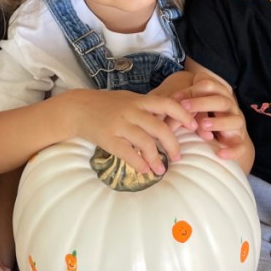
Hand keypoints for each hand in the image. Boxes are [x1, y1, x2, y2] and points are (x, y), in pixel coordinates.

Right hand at [68, 89, 197, 175]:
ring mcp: (120, 124)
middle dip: (172, 145)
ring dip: (156, 159)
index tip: (193, 126)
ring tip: (160, 170)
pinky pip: (128, 153)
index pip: (167, 104)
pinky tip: (144, 169)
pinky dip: (139, 163)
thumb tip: (169, 118)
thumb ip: (146, 108)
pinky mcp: (108, 138)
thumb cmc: (105, 104)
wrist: (77, 108)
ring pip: (146, 142)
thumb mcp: (128, 99)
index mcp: (139, 101)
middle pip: (160, 128)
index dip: (183, 115)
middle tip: (177, 157)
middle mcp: (131, 111)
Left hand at [172, 74, 248, 160]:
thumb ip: (185, 99)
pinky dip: (232, 151)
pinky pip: (240, 146)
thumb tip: (172, 101)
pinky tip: (220, 154)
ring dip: (219, 122)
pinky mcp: (239, 141)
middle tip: (184, 107)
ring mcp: (236, 123)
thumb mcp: (194, 103)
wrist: (225, 131)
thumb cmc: (203, 112)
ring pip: (235, 120)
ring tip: (203, 125)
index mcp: (219, 93)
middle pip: (221, 101)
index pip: (209, 85)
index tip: (175, 99)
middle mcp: (230, 107)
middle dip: (201, 103)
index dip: (192, 90)